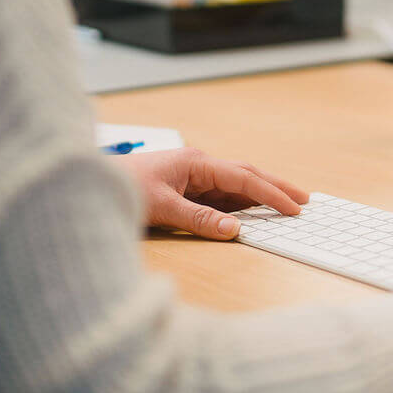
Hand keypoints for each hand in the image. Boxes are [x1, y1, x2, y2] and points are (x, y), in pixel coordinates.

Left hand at [117, 147, 309, 239]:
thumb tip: (235, 230)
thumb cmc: (120, 188)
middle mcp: (198, 166)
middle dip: (275, 187)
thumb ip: (199, 220)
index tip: (294, 207)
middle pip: (245, 176)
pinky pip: (219, 198)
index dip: (272, 193)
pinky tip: (252, 215)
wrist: (88, 185)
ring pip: (234, 187)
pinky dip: (240, 206)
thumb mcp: (161, 208)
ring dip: (259, 197)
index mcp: (196, 162)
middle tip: (304, 201)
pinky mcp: (184, 191)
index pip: (243, 178)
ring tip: (286, 207)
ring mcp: (192, 178)